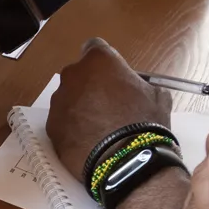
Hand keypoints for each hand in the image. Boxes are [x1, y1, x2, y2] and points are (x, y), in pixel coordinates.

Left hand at [46, 38, 172, 179]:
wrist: (124, 160)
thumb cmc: (144, 122)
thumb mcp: (157, 96)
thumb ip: (141, 84)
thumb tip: (136, 89)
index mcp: (99, 60)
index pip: (96, 47)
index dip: (105, 62)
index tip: (113, 76)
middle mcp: (73, 75)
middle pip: (80, 74)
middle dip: (91, 84)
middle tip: (108, 105)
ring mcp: (58, 100)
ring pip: (69, 98)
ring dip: (80, 106)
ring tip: (99, 128)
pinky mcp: (50, 125)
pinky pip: (62, 120)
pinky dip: (72, 127)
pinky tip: (88, 141)